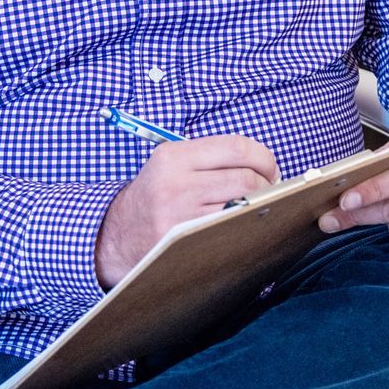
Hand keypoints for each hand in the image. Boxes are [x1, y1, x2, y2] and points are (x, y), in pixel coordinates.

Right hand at [95, 134, 278, 287]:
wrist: (117, 235)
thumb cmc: (156, 195)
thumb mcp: (172, 165)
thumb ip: (212, 157)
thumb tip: (264, 164)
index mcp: (174, 156)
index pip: (237, 147)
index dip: (264, 158)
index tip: (271, 169)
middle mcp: (174, 183)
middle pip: (245, 179)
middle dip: (267, 186)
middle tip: (270, 192)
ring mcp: (177, 215)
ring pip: (241, 206)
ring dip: (259, 207)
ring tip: (258, 207)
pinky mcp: (181, 241)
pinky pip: (228, 230)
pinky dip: (243, 226)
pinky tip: (244, 224)